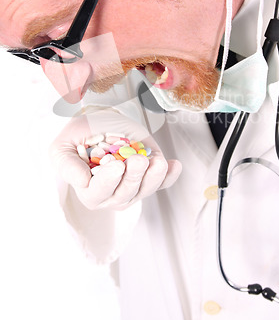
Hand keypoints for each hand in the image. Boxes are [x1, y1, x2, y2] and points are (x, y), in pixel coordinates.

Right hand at [50, 107, 181, 209]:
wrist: (98, 124)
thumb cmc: (78, 138)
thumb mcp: (62, 147)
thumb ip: (67, 165)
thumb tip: (82, 182)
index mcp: (89, 192)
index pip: (99, 192)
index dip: (107, 181)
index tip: (115, 165)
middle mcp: (113, 195)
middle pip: (126, 192)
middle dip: (133, 176)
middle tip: (137, 159)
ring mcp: (134, 188)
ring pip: (146, 189)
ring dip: (154, 177)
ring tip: (157, 161)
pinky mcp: (150, 177)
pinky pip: (163, 182)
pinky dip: (170, 176)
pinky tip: (174, 165)